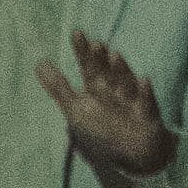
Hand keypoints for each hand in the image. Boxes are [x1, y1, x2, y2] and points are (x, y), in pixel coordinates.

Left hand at [35, 31, 177, 177]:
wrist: (134, 154)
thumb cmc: (103, 128)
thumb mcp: (76, 108)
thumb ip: (59, 87)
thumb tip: (39, 63)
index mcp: (98, 89)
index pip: (89, 67)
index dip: (82, 51)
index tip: (76, 33)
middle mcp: (115, 91)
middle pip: (107, 72)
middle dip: (100, 59)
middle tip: (94, 43)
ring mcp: (132, 102)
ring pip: (126, 84)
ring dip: (121, 70)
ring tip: (114, 55)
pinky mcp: (148, 116)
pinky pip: (147, 105)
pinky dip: (146, 93)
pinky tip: (144, 80)